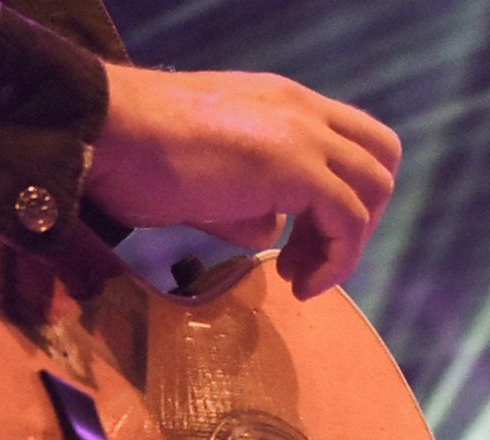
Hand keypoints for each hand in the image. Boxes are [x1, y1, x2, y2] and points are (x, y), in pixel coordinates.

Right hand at [86, 65, 400, 298]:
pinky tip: (299, 285)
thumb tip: (270, 232)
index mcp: (282, 104)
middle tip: (309, 257)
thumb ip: (247, 203)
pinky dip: (335, 262)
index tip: (299, 238)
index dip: (341, 193)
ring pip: (374, 188)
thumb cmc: (136, 157)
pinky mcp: (296, 168)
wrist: (108, 131)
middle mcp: (302, 110)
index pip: (349, 139)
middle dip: (359, 215)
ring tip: (299, 279)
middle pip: (381, 157)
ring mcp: (303, 135)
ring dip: (346, 244)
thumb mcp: (205, 181)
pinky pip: (349, 221)